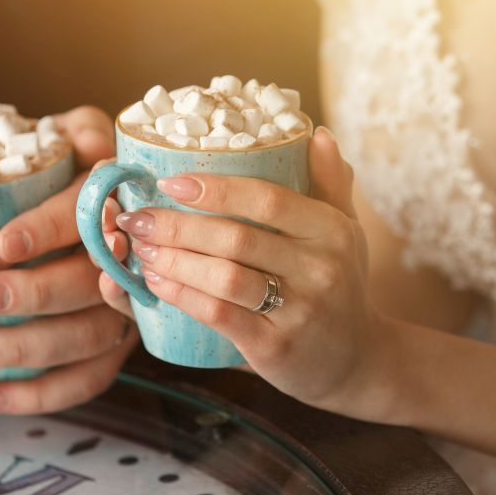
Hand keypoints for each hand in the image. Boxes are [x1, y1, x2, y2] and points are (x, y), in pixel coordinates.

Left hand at [0, 106, 137, 413]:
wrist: (82, 213)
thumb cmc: (69, 169)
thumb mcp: (77, 138)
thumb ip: (81, 131)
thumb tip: (89, 140)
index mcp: (124, 201)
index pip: (92, 213)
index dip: (50, 228)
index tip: (2, 244)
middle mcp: (134, 259)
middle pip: (92, 283)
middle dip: (34, 293)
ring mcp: (126, 308)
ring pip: (88, 338)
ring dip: (27, 349)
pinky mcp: (113, 347)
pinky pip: (87, 379)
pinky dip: (41, 394)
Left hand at [102, 127, 389, 416]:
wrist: (358, 362)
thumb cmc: (340, 285)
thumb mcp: (346, 231)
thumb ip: (330, 182)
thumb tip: (316, 133)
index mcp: (331, 229)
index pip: (268, 200)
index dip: (216, 189)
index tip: (169, 182)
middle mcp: (320, 267)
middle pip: (236, 238)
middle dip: (177, 226)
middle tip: (136, 217)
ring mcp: (299, 309)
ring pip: (223, 276)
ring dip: (173, 259)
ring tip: (140, 247)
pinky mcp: (276, 347)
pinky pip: (219, 314)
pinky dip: (182, 295)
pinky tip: (156, 282)